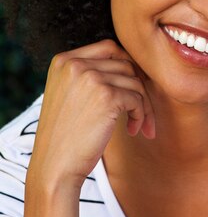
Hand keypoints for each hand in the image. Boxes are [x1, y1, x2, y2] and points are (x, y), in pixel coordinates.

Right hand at [28, 39, 154, 189]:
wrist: (55, 168)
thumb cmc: (66, 135)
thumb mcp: (69, 94)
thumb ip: (90, 73)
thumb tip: (132, 64)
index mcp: (63, 60)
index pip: (109, 48)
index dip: (126, 67)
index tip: (131, 88)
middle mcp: (75, 64)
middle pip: (125, 64)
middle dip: (138, 87)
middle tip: (140, 110)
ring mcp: (90, 78)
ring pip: (135, 81)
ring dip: (143, 104)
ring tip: (138, 124)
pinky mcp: (106, 96)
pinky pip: (137, 98)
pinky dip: (141, 114)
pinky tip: (134, 130)